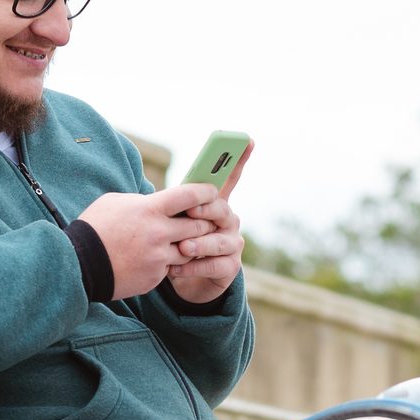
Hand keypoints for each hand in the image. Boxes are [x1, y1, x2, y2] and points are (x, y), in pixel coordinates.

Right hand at [78, 182, 219, 299]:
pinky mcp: (155, 277)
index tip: (213, 191)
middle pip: (199, 225)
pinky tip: (159, 258)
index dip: (206, 192)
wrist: (80, 265)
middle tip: (205, 220)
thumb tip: (158, 199)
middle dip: (204, 222)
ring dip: (190, 245)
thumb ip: (143, 201)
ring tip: (182, 240)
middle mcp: (159, 233)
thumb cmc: (95, 228)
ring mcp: (159, 257)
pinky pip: (173, 267)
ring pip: (190, 250)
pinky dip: (170, 262)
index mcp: (150, 209)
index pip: (190, 195)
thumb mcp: (116, 202)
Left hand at [166, 142, 251, 304]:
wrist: (184, 280)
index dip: (239, 159)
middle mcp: (229, 221)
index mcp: (216, 205)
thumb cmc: (178, 242)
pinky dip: (194, 267)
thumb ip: (179, 204)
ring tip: (182, 248)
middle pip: (222, 210)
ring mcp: (232, 244)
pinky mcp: (230, 268)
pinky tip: (175, 268)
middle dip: (207, 210)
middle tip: (191, 212)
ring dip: (200, 244)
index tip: (246, 139)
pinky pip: (215, 265)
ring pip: (220, 241)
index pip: (230, 178)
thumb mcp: (175, 220)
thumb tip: (172, 191)